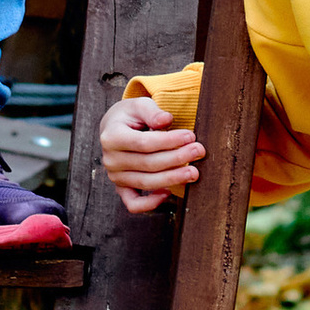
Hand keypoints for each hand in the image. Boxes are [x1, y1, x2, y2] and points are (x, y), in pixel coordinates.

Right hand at [102, 93, 205, 215]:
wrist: (114, 129)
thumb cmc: (130, 116)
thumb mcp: (139, 105)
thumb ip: (152, 111)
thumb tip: (166, 119)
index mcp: (111, 137)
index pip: (144, 143)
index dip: (169, 141)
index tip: (190, 136)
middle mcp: (111, 160)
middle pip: (148, 164)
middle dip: (177, 158)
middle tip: (199, 151)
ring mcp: (115, 177)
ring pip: (146, 183)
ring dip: (172, 179)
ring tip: (193, 172)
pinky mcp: (121, 188)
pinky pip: (134, 204)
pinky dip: (150, 203)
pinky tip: (169, 193)